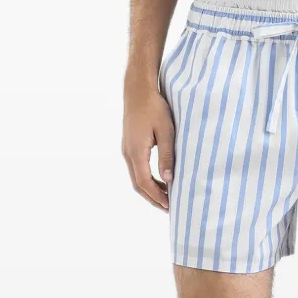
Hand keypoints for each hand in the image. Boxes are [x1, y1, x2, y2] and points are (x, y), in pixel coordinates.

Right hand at [122, 71, 174, 211]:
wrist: (138, 90)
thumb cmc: (155, 107)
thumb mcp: (166, 131)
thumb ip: (167, 156)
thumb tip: (169, 179)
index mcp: (136, 152)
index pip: (145, 182)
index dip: (157, 196)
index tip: (170, 205)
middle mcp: (128, 153)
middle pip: (138, 185)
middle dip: (153, 198)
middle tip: (169, 208)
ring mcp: (126, 149)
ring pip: (136, 177)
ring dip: (150, 189)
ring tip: (166, 197)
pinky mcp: (129, 145)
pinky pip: (136, 168)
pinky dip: (147, 178)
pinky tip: (160, 179)